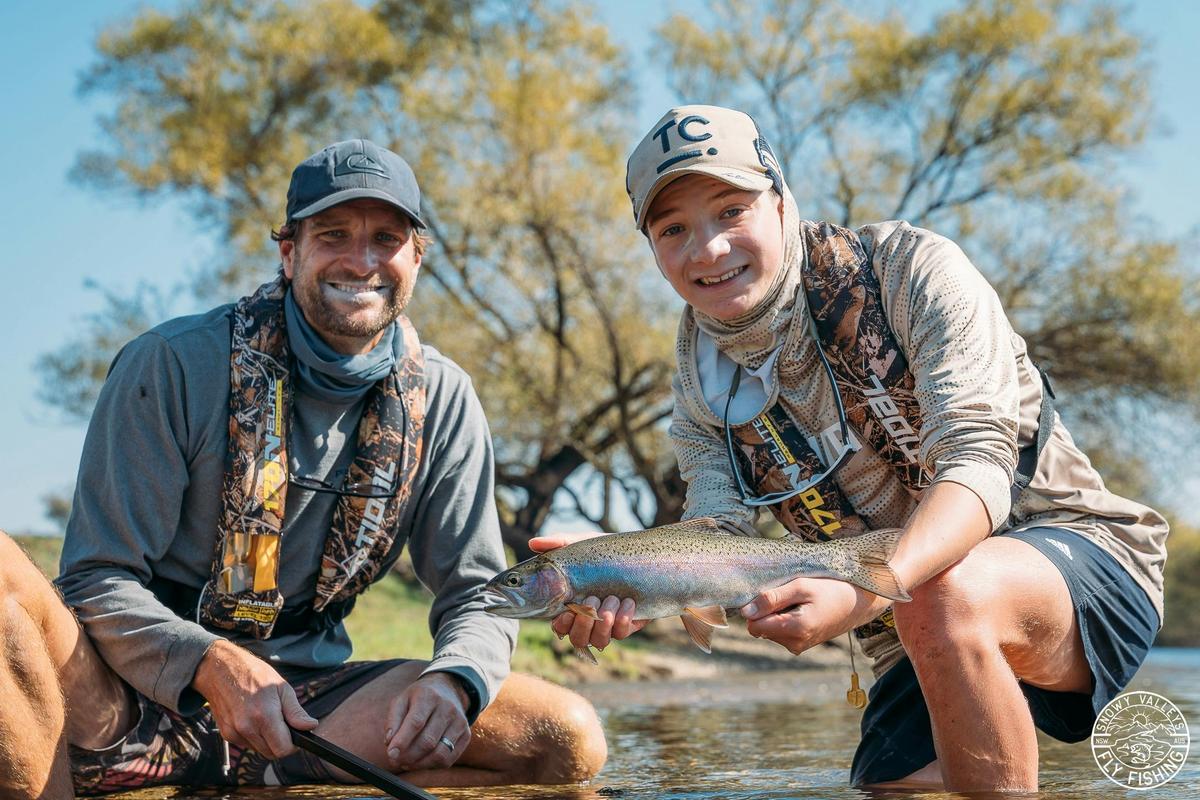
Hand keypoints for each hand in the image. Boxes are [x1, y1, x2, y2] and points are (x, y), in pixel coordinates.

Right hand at [192, 639, 317, 758]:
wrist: (220, 669)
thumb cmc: (253, 674)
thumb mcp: (281, 687)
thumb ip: (296, 712)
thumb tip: (311, 726)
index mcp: (264, 716)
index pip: (283, 749)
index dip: (293, 745)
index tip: (296, 734)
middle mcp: (247, 728)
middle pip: (271, 753)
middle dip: (281, 743)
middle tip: (283, 725)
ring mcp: (234, 732)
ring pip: (259, 750)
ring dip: (267, 740)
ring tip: (267, 718)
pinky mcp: (226, 734)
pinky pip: (247, 744)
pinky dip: (254, 737)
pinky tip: (254, 719)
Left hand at [384, 672, 470, 771]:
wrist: (447, 689)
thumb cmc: (419, 698)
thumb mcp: (402, 700)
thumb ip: (392, 721)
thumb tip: (389, 743)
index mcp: (429, 696)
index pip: (416, 722)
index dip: (402, 741)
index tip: (391, 754)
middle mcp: (447, 708)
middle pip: (428, 741)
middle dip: (408, 756)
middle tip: (396, 760)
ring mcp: (459, 722)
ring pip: (440, 753)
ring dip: (420, 764)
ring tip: (406, 763)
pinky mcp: (466, 734)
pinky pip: (449, 759)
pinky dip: (432, 765)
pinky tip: (421, 761)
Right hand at [529, 532, 647, 650]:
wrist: (640, 554)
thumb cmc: (604, 552)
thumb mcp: (581, 544)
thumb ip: (557, 543)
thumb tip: (533, 543)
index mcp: (572, 604)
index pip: (559, 627)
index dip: (561, 625)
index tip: (567, 611)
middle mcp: (589, 620)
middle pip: (577, 640)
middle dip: (583, 624)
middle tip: (591, 600)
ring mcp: (608, 625)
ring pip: (598, 641)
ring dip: (603, 622)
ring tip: (611, 599)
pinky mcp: (627, 625)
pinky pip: (620, 634)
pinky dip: (623, 619)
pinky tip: (627, 601)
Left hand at [740, 577, 885, 654]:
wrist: (858, 604)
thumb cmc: (831, 590)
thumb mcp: (801, 586)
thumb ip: (772, 599)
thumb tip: (746, 611)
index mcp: (794, 630)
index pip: (754, 626)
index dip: (754, 609)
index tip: (766, 595)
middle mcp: (794, 644)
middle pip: (761, 628)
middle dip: (767, 611)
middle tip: (787, 595)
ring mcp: (798, 647)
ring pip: (770, 631)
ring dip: (777, 615)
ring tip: (797, 602)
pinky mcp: (801, 645)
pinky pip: (781, 633)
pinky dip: (785, 620)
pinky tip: (801, 609)